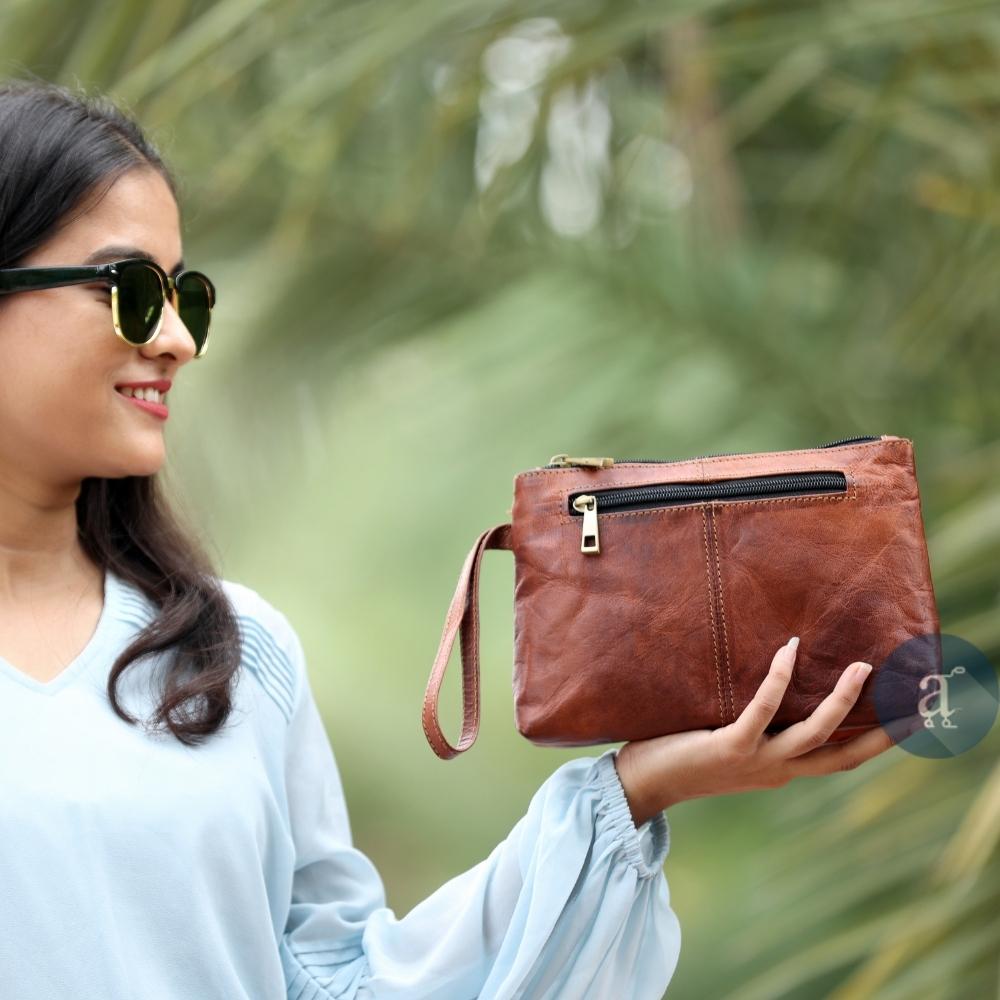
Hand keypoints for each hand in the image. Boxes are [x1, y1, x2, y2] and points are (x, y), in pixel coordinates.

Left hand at [613, 637, 921, 827]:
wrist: (642, 783)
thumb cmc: (683, 751)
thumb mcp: (732, 740)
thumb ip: (757, 721)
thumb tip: (776, 677)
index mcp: (781, 769)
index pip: (840, 758)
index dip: (876, 742)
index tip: (908, 722)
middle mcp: (777, 770)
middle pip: (843, 756)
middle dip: (880, 730)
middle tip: (910, 699)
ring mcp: (756, 761)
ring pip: (814, 734)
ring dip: (841, 701)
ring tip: (861, 666)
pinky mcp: (730, 747)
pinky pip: (762, 711)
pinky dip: (778, 680)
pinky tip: (789, 651)